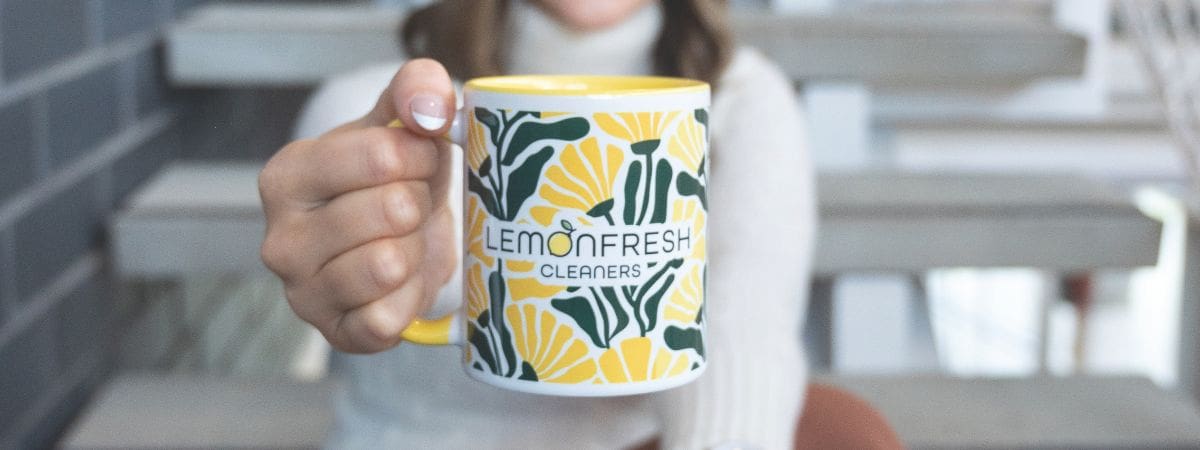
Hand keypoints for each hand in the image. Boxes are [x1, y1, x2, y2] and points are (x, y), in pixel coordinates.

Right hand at [259, 59, 457, 352]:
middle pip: (392, 210)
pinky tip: (403, 282)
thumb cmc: (397, 176)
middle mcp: (280, 239)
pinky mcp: (335, 334)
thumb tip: (431, 106)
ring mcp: (302, 293)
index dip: (421, 155)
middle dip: (420, 204)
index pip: (380, 155)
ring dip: (417, 250)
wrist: (405, 238)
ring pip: (389, 264)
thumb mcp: (403, 121)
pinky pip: (388, 318)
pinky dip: (410, 298)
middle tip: (411, 205)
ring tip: (405, 240)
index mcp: (286, 175)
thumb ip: (417, 89)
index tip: (419, 159)